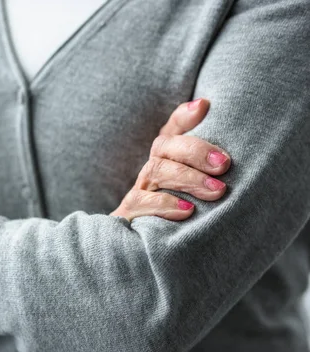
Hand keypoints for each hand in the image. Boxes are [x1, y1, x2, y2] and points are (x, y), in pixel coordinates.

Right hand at [110, 98, 230, 221]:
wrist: (143, 246)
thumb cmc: (178, 212)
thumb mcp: (194, 183)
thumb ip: (201, 152)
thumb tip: (204, 105)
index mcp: (165, 157)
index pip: (173, 129)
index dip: (186, 117)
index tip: (206, 110)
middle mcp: (151, 170)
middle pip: (165, 147)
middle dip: (196, 152)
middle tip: (224, 166)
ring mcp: (139, 190)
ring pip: (155, 170)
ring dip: (187, 178)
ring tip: (216, 191)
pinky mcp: (129, 214)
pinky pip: (140, 202)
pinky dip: (164, 204)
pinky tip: (188, 210)